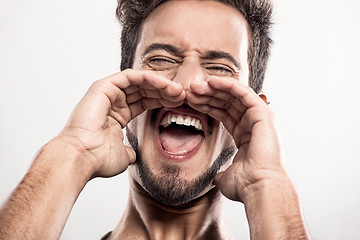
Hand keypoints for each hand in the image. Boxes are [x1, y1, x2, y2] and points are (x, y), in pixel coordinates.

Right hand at [59, 69, 184, 177]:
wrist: (82, 158)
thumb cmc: (99, 159)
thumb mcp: (123, 155)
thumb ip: (130, 150)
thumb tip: (133, 153)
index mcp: (117, 116)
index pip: (144, 102)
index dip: (162, 102)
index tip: (180, 104)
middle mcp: (113, 102)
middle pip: (144, 90)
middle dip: (165, 92)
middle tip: (183, 95)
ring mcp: (108, 93)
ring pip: (140, 81)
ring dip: (160, 84)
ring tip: (177, 90)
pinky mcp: (103, 86)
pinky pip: (131, 77)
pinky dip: (149, 78)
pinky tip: (164, 84)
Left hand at [186, 76, 285, 201]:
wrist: (258, 187)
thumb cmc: (245, 184)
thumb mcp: (226, 175)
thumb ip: (221, 171)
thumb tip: (216, 177)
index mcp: (245, 135)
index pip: (224, 113)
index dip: (207, 105)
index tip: (189, 101)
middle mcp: (253, 123)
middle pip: (227, 101)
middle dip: (207, 94)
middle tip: (189, 90)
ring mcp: (260, 116)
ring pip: (233, 94)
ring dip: (213, 88)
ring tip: (194, 86)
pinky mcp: (262, 112)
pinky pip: (242, 92)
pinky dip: (226, 85)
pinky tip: (210, 81)